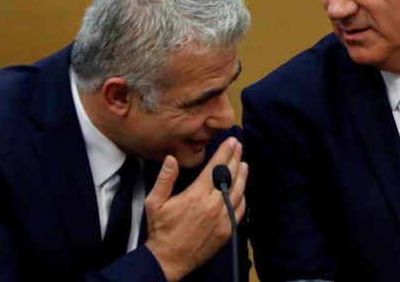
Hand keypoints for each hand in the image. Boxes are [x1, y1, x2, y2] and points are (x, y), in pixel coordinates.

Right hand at [144, 137, 247, 281]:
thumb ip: (165, 179)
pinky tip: (243, 190)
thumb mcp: (155, 202)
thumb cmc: (161, 229)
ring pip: (238, 192)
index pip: (215, 168)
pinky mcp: (227, 230)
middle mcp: (213, 205)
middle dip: (235, 159)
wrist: (169, 259)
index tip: (231, 141)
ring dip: (242, 176)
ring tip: (244, 164)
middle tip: (239, 147)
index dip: (225, 153)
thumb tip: (171, 158)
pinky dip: (242, 197)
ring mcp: (222, 218)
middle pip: (230, 177)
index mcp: (196, 195)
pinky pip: (239, 210)